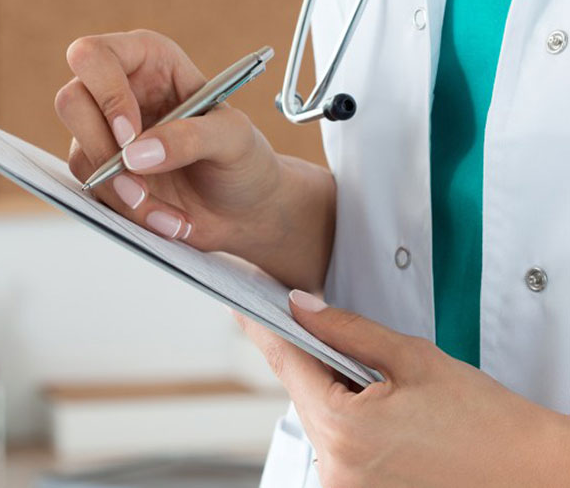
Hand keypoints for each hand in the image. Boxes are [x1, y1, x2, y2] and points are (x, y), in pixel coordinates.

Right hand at [54, 30, 334, 288]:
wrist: (244, 210)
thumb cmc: (243, 161)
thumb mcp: (234, 140)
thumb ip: (191, 137)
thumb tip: (135, 154)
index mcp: (150, 61)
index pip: (96, 57)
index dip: (106, 94)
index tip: (130, 138)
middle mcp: (120, 91)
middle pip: (72, 102)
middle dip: (104, 151)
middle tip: (140, 182)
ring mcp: (107, 135)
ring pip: (81, 157)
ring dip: (125, 194)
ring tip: (173, 214)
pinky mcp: (105, 175)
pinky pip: (96, 193)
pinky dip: (131, 214)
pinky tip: (168, 220)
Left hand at [237, 291, 569, 487]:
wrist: (532, 476)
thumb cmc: (487, 423)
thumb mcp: (413, 359)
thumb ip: (347, 330)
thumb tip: (301, 306)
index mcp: (343, 428)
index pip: (285, 362)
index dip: (264, 328)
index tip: (245, 307)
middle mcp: (336, 468)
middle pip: (303, 394)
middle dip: (318, 364)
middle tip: (351, 349)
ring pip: (320, 421)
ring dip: (337, 397)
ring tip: (390, 393)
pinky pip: (337, 447)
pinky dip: (349, 424)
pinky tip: (387, 418)